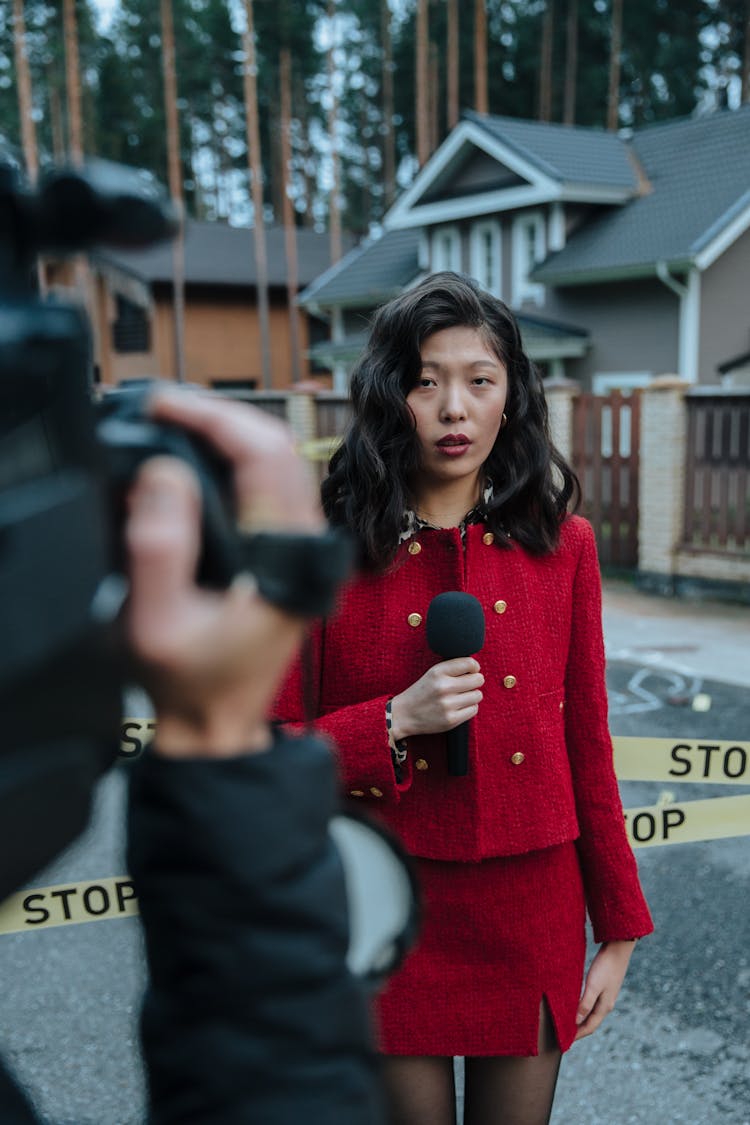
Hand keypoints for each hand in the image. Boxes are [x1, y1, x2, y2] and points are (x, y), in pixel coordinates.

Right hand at [125, 388, 324, 758]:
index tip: (162, 404)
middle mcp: (306, 544)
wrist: (219, 722)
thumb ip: (158, 549)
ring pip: (277, 459)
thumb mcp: (157, 624)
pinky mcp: (290, 548)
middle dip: (218, 415)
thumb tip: (164, 471)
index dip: (211, 416)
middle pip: (277, 445)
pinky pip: (269, 483)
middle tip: (161, 408)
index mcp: (286, 557)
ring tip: (172, 425)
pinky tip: (194, 459)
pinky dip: (233, 459)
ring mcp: (303, 544)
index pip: (264, 454)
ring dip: (227, 433)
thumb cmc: (190, 681)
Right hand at [389, 658, 483, 740]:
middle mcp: (443, 687)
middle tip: (467, 685)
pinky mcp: (451, 720)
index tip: (471, 671)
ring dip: (472, 695)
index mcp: (438, 672)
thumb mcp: (432, 674)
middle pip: (478, 680)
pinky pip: (474, 709)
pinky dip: (469, 708)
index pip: (469, 663)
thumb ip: (453, 668)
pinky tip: (458, 707)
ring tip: (460, 697)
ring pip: (478, 695)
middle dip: (475, 681)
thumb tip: (476, 669)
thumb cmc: (422, 692)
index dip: (474, 667)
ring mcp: (448, 704)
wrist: (404, 714)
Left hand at [574, 940, 636, 1039]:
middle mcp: (606, 1004)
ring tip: (567, 1023)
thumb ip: (585, 1003)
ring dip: (580, 1020)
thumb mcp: (593, 986)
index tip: (565, 1043)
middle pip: (590, 1022)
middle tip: (564, 1036)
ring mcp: (606, 996)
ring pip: (591, 1013)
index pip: (589, 1027)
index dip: (577, 1035)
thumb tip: (576, 1021)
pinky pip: (592, 1004)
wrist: (618, 949)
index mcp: (604, 1007)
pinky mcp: (604, 987)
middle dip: (578, 1031)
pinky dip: (583, 1009)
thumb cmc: (605, 967)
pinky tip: (576, 1005)